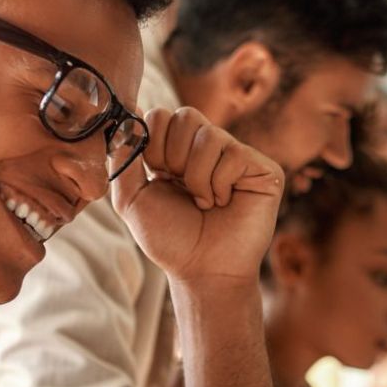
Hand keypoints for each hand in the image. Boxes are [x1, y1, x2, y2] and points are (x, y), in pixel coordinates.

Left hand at [112, 106, 283, 286]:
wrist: (202, 270)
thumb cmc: (170, 239)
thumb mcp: (132, 200)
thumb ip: (123, 160)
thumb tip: (128, 118)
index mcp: (178, 150)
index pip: (162, 115)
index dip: (152, 143)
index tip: (157, 175)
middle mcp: (209, 148)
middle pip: (185, 116)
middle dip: (173, 157)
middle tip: (179, 188)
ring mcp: (237, 156)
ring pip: (209, 135)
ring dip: (196, 177)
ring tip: (203, 202)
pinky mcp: (263, 169)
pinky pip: (234, 154)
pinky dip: (219, 184)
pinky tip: (223, 203)